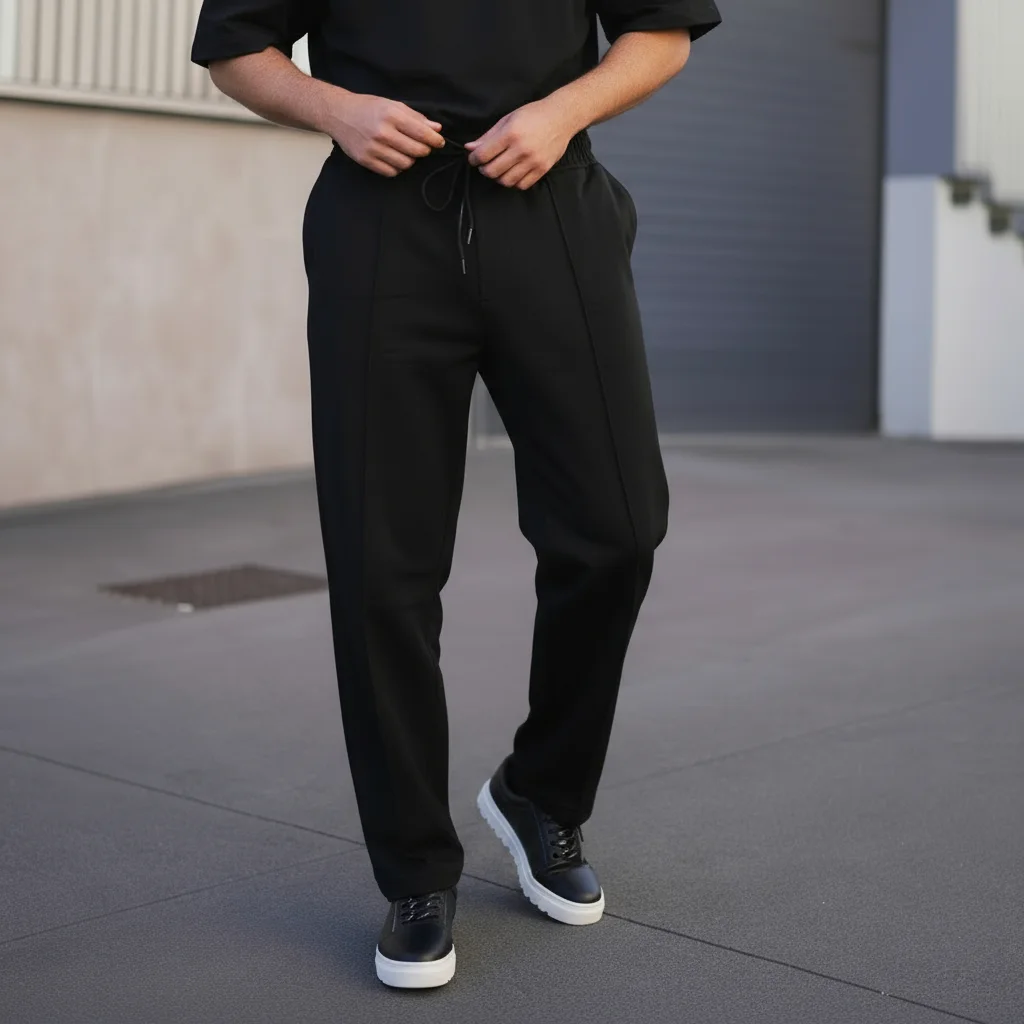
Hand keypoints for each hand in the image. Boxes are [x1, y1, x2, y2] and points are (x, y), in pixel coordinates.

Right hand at [326, 93, 444, 176]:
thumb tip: (436, 129)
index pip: (421, 134)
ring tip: (404, 151)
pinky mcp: (366, 160)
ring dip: (409, 160)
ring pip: (405, 164)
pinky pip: (391, 172)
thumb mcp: (392, 105)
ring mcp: (373, 148)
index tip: (439, 142)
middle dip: (423, 150)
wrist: (339, 114)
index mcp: (391, 115)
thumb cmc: (368, 108)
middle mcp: (382, 132)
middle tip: (420, 147)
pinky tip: (393, 157)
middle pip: (416, 151)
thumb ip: (415, 117)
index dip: (434, 140)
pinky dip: (396, 167)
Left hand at [465, 99, 578, 189]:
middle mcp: (521, 149)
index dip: (474, 159)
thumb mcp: (508, 120)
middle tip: (485, 165)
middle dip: (484, 170)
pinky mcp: (542, 169)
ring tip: (499, 169)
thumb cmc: (533, 115)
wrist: (561, 117)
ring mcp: (533, 161)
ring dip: (498, 177)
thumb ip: (488, 136)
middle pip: (492, 171)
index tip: (474, 158)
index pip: (484, 155)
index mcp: (510, 134)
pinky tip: (512, 173)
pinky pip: (522, 185)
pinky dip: (514, 182)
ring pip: (506, 181)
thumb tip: (470, 148)